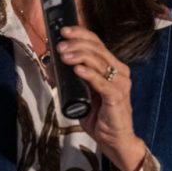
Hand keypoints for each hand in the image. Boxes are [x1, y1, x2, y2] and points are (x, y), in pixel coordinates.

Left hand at [57, 26, 145, 170]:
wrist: (115, 140)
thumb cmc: (99, 116)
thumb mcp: (81, 93)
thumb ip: (70, 80)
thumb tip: (50, 65)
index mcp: (113, 66)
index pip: (97, 43)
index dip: (80, 34)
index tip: (63, 30)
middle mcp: (119, 71)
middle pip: (97, 49)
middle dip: (76, 44)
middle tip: (59, 46)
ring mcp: (121, 84)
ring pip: (99, 62)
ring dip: (79, 56)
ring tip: (63, 56)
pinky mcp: (117, 97)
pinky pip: (102, 83)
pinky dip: (89, 74)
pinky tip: (77, 69)